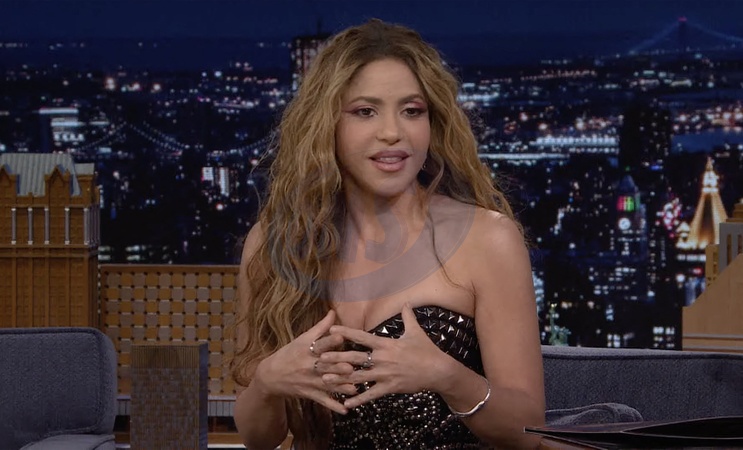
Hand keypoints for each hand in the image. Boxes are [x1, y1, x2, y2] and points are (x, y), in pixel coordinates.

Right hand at [254, 310, 358, 413]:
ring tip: (355, 389)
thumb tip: (333, 312)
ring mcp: (309, 380)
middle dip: (337, 367)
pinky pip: (323, 401)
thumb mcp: (302, 339)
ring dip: (340, 387)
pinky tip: (346, 410)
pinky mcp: (310, 393)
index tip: (340, 336)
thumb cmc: (289, 353)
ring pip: (327, 384)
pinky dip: (334, 406)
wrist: (270, 376)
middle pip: (324, 366)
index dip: (329, 341)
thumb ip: (320, 327)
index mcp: (306, 349)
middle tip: (351, 367)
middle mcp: (308, 365)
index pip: (319, 344)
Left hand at [320, 303, 449, 408]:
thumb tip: (406, 302)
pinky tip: (346, 404)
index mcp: (385, 344)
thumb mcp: (416, 331)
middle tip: (318, 358)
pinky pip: (371, 395)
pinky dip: (358, 399)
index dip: (346, 333)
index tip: (331, 330)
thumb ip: (408, 316)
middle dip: (335, 358)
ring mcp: (385, 374)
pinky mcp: (389, 388)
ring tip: (324, 380)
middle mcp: (382, 359)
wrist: (438, 371)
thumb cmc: (427, 350)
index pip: (361, 337)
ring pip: (358, 377)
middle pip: (354, 358)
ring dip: (340, 379)